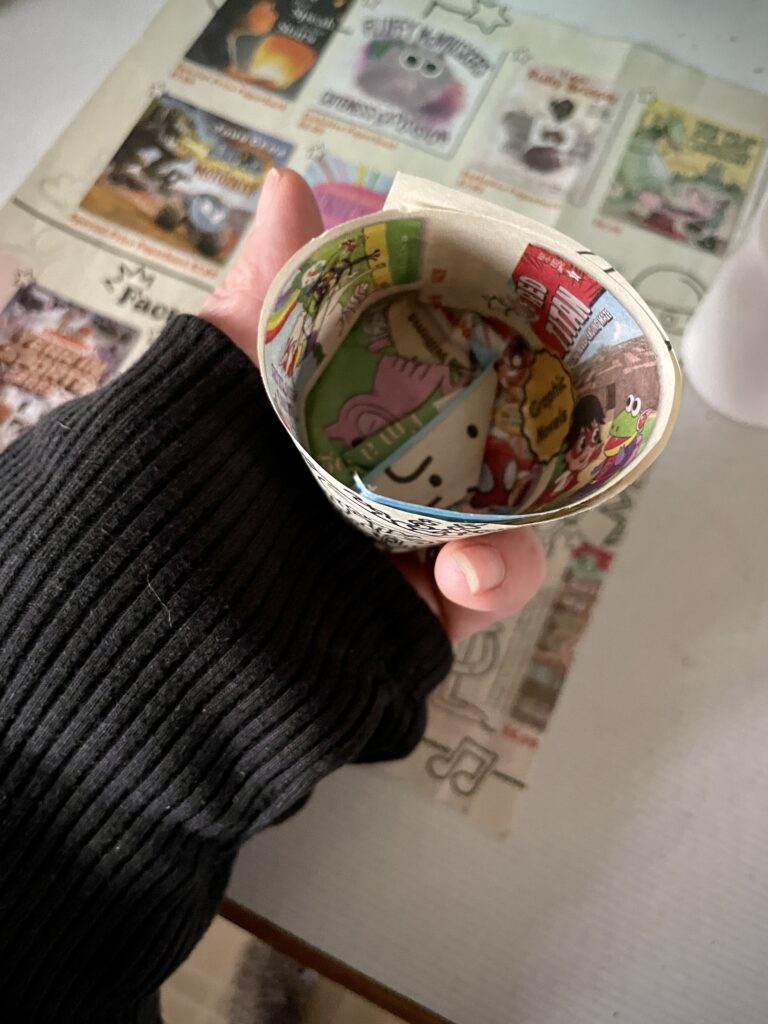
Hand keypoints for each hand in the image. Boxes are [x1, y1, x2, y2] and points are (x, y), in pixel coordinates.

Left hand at [202, 169, 544, 642]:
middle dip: (511, 432)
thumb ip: (267, 295)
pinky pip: (484, 595)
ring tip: (474, 542)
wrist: (155, 633)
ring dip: (506, 525)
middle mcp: (371, 492)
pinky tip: (467, 570)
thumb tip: (290, 182)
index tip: (502, 321)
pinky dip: (493, 578)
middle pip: (477, 453)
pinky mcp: (416, 624)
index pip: (427, 382)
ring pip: (497, 527)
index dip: (471, 352)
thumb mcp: (218, 379)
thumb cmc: (181, 486)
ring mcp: (398, 562)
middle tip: (529, 408)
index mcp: (337, 429)